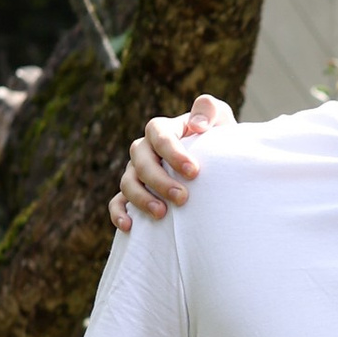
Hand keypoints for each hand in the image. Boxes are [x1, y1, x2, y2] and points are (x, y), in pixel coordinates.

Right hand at [109, 94, 228, 232]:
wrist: (213, 161)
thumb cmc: (215, 138)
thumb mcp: (219, 117)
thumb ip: (209, 110)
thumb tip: (198, 125)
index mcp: (161, 129)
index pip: (160, 136)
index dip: (173, 154)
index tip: (194, 172)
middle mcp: (144, 149)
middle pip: (142, 162)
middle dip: (160, 181)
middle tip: (183, 198)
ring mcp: (136, 172)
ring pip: (127, 183)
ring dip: (141, 199)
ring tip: (162, 214)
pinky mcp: (133, 193)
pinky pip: (118, 202)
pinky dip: (119, 213)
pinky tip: (130, 226)